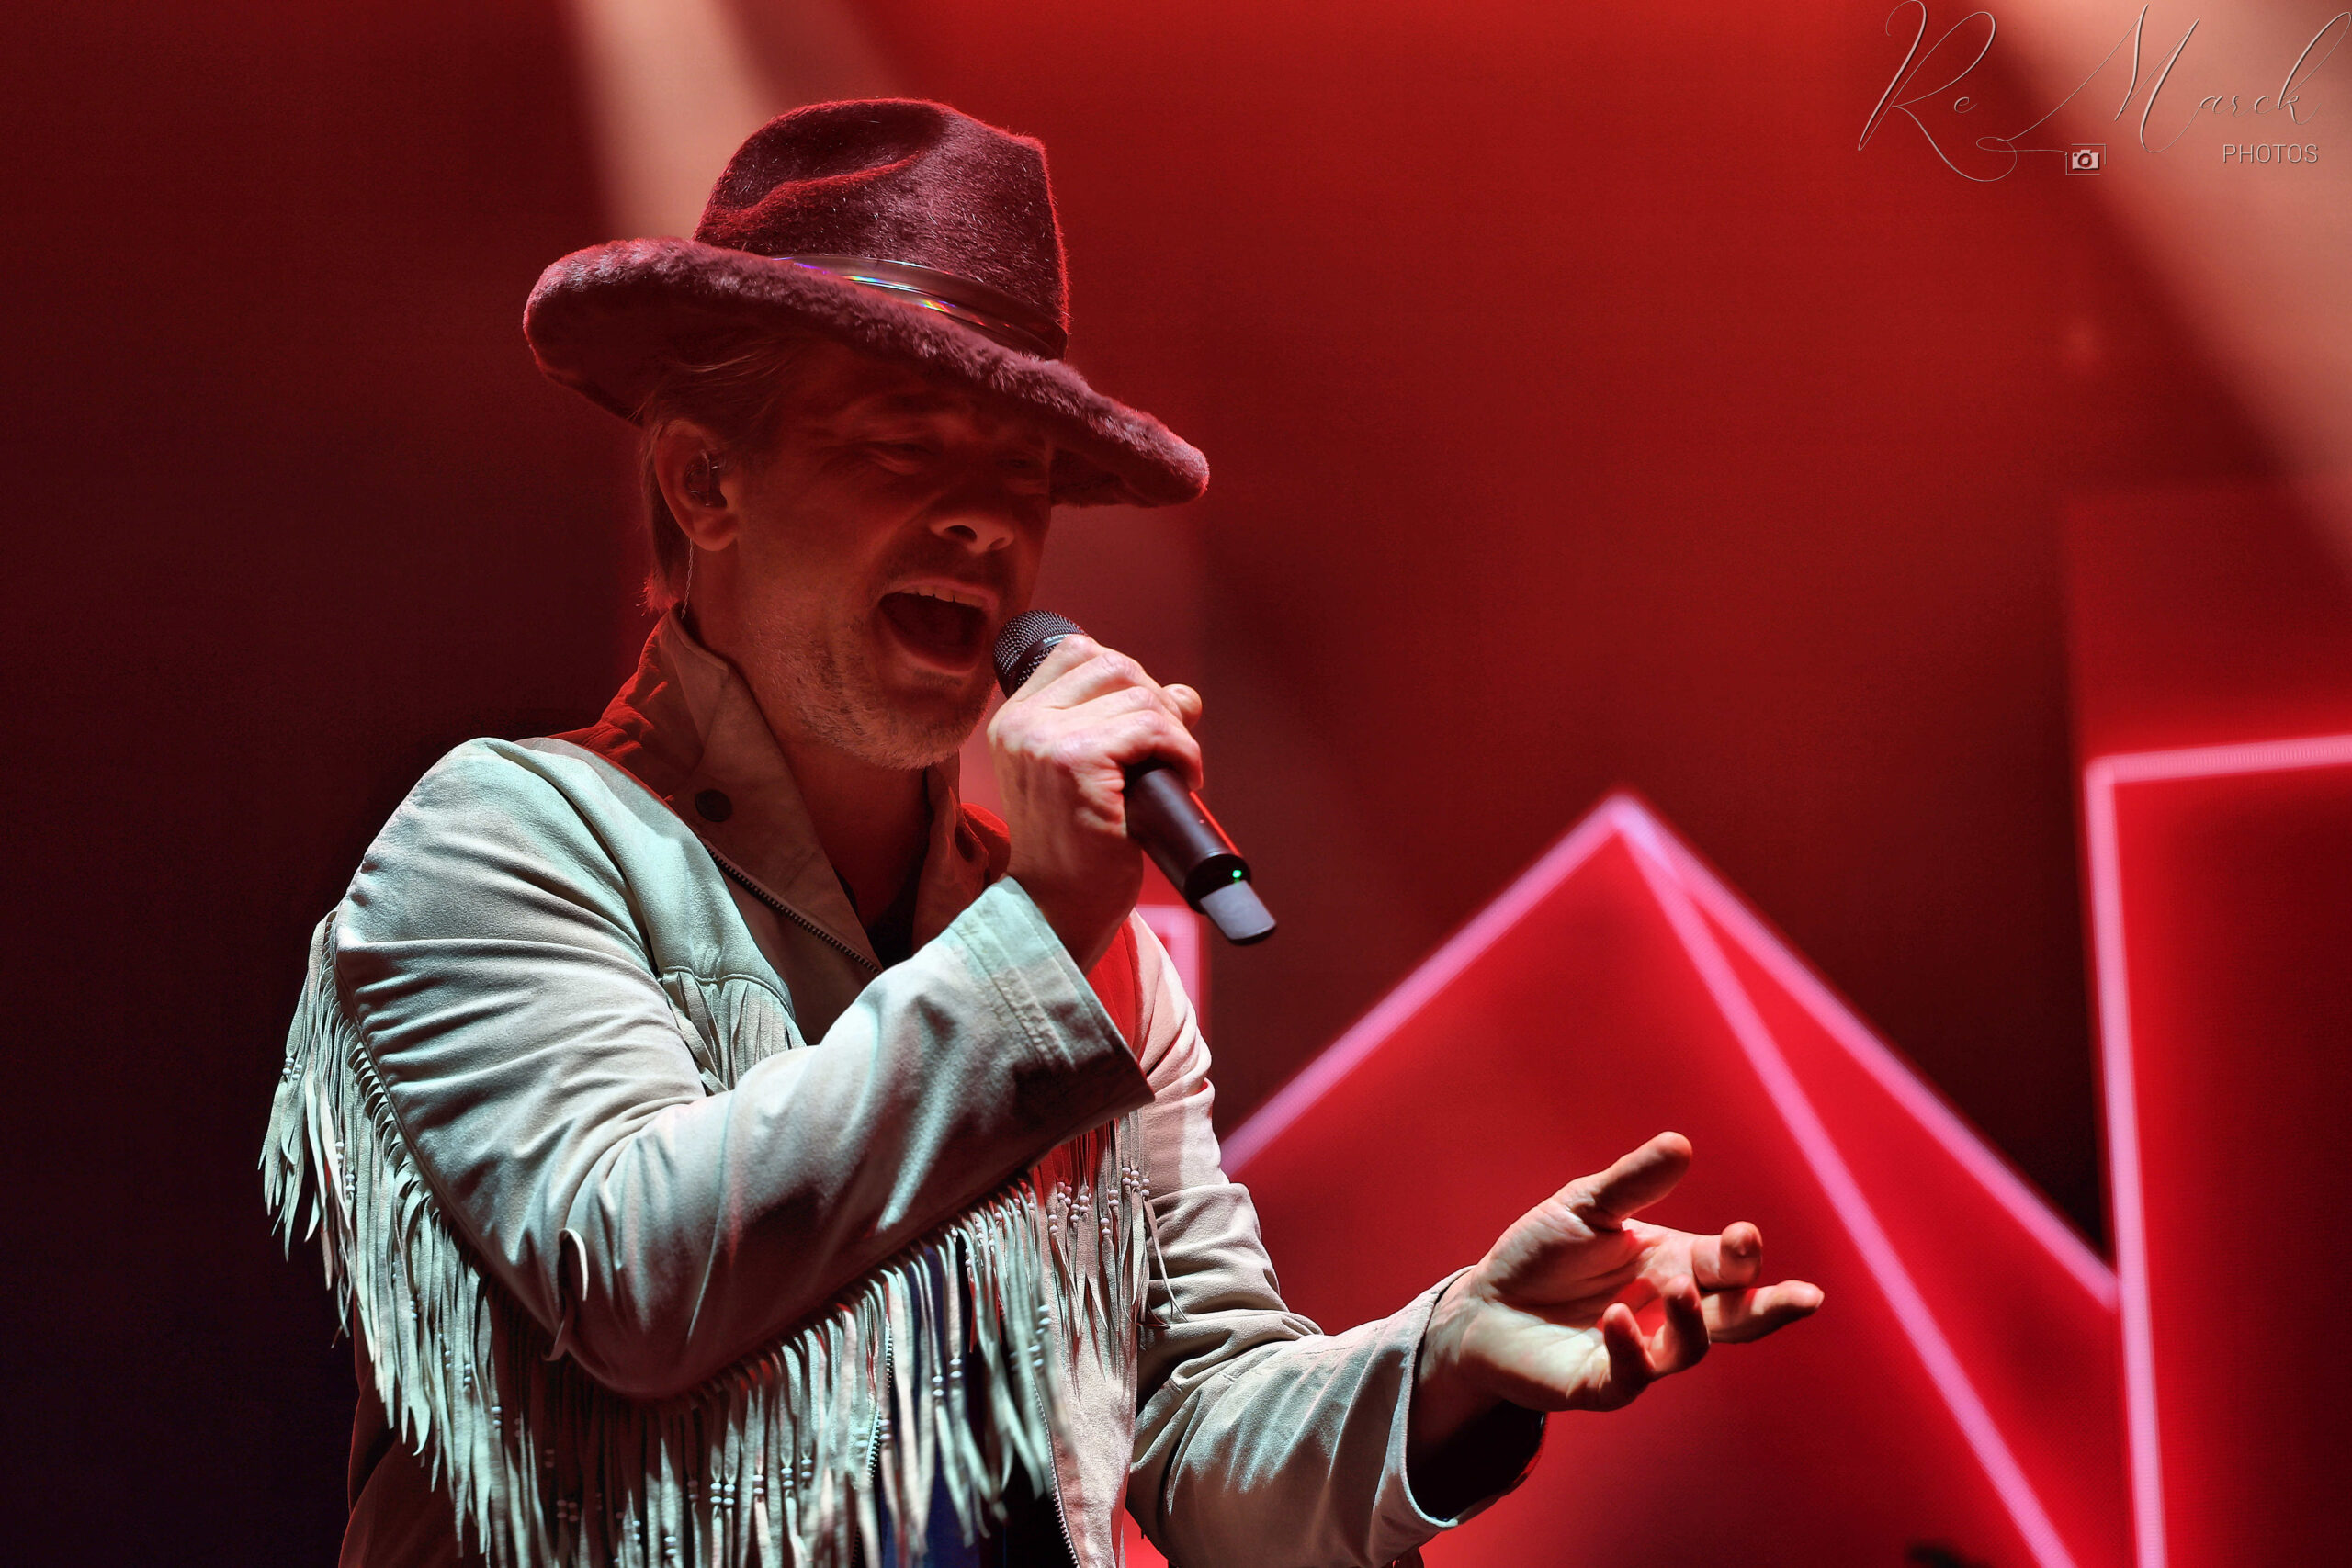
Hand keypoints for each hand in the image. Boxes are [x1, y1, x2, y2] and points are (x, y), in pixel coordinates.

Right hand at [989, 634, 1202, 971]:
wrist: (1058, 909)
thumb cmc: (1078, 847)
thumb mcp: (1087, 773)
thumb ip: (1118, 725)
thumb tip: (1184, 695)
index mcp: (1015, 720)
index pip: (1078, 652)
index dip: (1126, 678)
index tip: (1145, 725)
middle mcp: (1021, 724)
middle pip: (1114, 665)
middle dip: (1157, 702)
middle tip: (1169, 751)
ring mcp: (1045, 742)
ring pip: (1140, 696)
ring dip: (1175, 732)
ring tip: (1175, 772)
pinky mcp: (1076, 764)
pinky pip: (1152, 728)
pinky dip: (1181, 751)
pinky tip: (1182, 780)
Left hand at [1411, 1133, 1821, 1459]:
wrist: (1485, 1303)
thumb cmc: (1543, 1253)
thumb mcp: (1585, 1207)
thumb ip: (1631, 1184)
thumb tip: (1681, 1143)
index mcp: (1674, 1263)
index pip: (1725, 1263)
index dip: (1742, 1253)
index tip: (1746, 1235)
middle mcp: (1667, 1311)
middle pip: (1734, 1316)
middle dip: (1770, 1308)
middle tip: (1806, 1298)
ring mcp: (1640, 1352)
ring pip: (1689, 1349)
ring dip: (1693, 1322)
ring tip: (1679, 1287)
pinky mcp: (1600, 1383)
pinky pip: (1630, 1377)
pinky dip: (1630, 1350)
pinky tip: (1614, 1319)